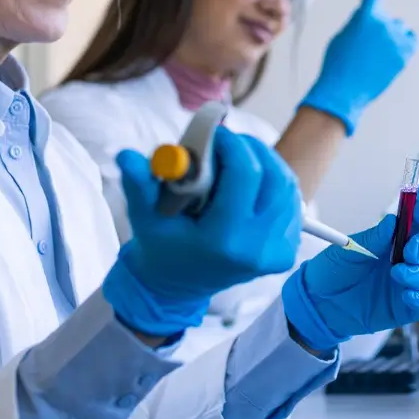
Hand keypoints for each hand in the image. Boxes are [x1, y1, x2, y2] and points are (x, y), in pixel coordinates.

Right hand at [105, 128, 302, 336]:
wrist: (178, 284)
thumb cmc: (162, 246)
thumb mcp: (145, 217)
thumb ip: (139, 184)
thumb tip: (127, 156)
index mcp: (224, 242)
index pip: (245, 174)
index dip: (231, 144)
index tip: (215, 134)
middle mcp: (258, 249)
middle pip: (273, 176)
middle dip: (250, 149)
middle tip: (226, 142)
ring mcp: (278, 252)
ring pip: (287, 185)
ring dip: (265, 162)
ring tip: (236, 158)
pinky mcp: (287, 251)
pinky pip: (290, 202)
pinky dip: (273, 183)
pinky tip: (251, 181)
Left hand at [281, 199, 418, 353]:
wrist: (318, 303)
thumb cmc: (331, 272)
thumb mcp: (347, 251)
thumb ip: (373, 238)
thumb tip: (392, 221)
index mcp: (391, 241)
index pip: (416, 222)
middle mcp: (403, 260)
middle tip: (410, 251)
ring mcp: (405, 284)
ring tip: (396, 274)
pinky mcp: (404, 308)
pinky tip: (408, 296)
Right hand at [300, 0, 417, 134]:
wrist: (344, 90)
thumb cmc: (338, 64)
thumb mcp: (342, 36)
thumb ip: (357, 22)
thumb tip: (367, 14)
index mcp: (366, 16)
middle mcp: (384, 25)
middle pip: (387, 18)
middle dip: (379, 25)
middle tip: (369, 42)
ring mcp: (397, 41)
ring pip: (400, 29)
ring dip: (392, 35)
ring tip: (379, 52)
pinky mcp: (405, 56)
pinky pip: (411, 41)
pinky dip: (405, 43)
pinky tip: (394, 51)